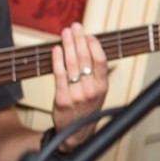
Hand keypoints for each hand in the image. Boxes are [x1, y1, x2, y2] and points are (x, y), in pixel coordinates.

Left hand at [49, 23, 108, 148]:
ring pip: (72, 64)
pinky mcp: (62, 99)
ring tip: (65, 33)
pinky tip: (56, 49)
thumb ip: (96, 73)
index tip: (89, 35)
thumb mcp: (98, 92)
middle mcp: (91, 90)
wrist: (75, 133)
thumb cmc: (87, 109)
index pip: (100, 61)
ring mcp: (77, 95)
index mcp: (103, 87)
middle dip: (79, 39)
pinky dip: (57, 60)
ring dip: (68, 45)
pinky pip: (59, 75)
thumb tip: (89, 48)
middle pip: (85, 59)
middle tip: (75, 26)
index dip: (94, 45)